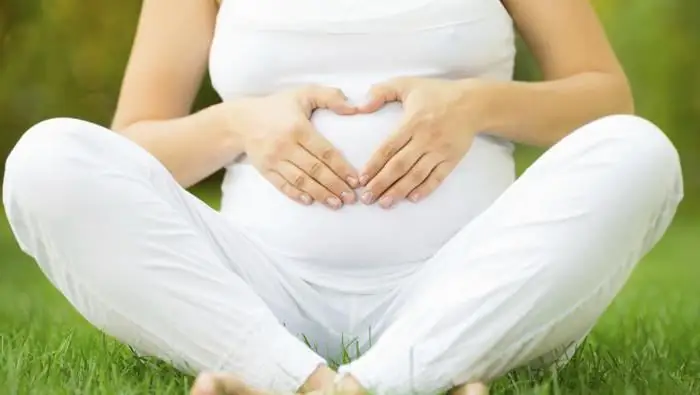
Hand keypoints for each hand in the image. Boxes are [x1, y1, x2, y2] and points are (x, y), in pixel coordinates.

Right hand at [230, 86, 359, 208]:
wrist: (241, 120)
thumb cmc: (277, 107)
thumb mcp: (303, 93)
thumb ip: (330, 97)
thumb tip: (354, 108)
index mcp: (298, 128)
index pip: (325, 152)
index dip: (342, 168)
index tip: (355, 180)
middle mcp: (286, 145)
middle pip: (315, 170)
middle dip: (335, 185)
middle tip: (351, 197)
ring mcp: (274, 159)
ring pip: (300, 181)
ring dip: (320, 194)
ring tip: (336, 203)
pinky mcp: (264, 169)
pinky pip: (282, 185)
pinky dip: (296, 195)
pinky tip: (310, 201)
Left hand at [356, 78, 486, 207]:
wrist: (474, 103)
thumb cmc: (438, 94)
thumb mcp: (407, 84)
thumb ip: (381, 91)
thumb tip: (361, 107)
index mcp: (412, 122)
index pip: (388, 147)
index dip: (374, 165)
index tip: (362, 178)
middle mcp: (425, 138)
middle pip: (399, 165)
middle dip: (381, 183)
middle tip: (367, 198)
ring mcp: (439, 150)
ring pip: (416, 175)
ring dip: (399, 191)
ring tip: (385, 203)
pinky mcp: (452, 159)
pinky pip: (437, 177)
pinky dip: (425, 189)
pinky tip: (412, 199)